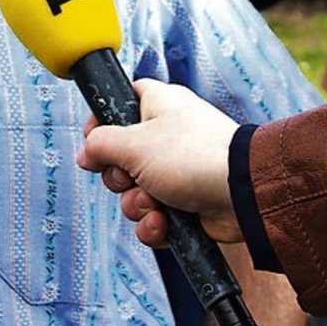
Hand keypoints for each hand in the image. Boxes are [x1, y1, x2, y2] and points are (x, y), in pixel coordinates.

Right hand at [77, 78, 242, 244]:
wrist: (241, 194)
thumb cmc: (190, 156)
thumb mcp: (134, 143)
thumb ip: (101, 144)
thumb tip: (85, 151)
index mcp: (159, 106)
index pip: (122, 102)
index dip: (103, 123)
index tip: (95, 142)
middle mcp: (168, 136)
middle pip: (121, 157)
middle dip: (119, 178)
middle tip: (131, 177)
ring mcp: (177, 170)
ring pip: (135, 191)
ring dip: (137, 205)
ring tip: (156, 203)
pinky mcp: (186, 203)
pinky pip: (154, 216)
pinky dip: (154, 224)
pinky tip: (163, 224)